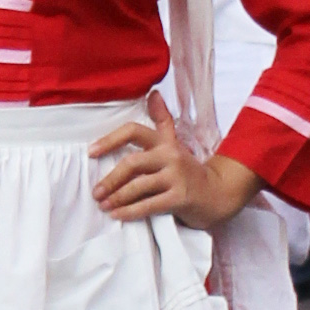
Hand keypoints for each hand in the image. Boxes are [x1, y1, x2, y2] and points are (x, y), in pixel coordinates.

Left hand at [90, 99, 261, 227]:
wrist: (218, 193)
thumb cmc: (188, 170)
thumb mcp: (175, 143)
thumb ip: (162, 121)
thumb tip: (153, 94)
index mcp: (164, 142)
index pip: (134, 132)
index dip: (110, 140)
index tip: (91, 152)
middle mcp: (170, 155)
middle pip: (132, 163)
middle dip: (110, 179)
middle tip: (96, 192)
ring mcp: (176, 176)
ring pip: (139, 186)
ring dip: (117, 197)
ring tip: (104, 205)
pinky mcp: (180, 197)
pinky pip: (149, 205)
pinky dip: (130, 212)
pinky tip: (118, 215)